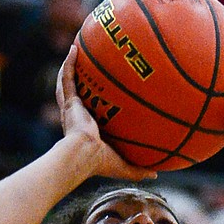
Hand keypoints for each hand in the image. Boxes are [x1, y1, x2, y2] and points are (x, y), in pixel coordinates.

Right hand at [55, 47, 153, 181]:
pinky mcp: (69, 102)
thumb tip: (156, 176)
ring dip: (70, 67)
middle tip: (87, 66)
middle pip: (77, 94)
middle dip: (80, 80)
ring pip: (68, 83)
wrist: (83, 156)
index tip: (102, 93)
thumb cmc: (100, 163)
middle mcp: (77, 115)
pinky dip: (69, 63)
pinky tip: (74, 48)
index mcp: (87, 128)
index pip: (90, 112)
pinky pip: (68, 78)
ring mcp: (71, 108)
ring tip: (77, 50)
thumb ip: (138, 169)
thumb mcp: (123, 166)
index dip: (94, 103)